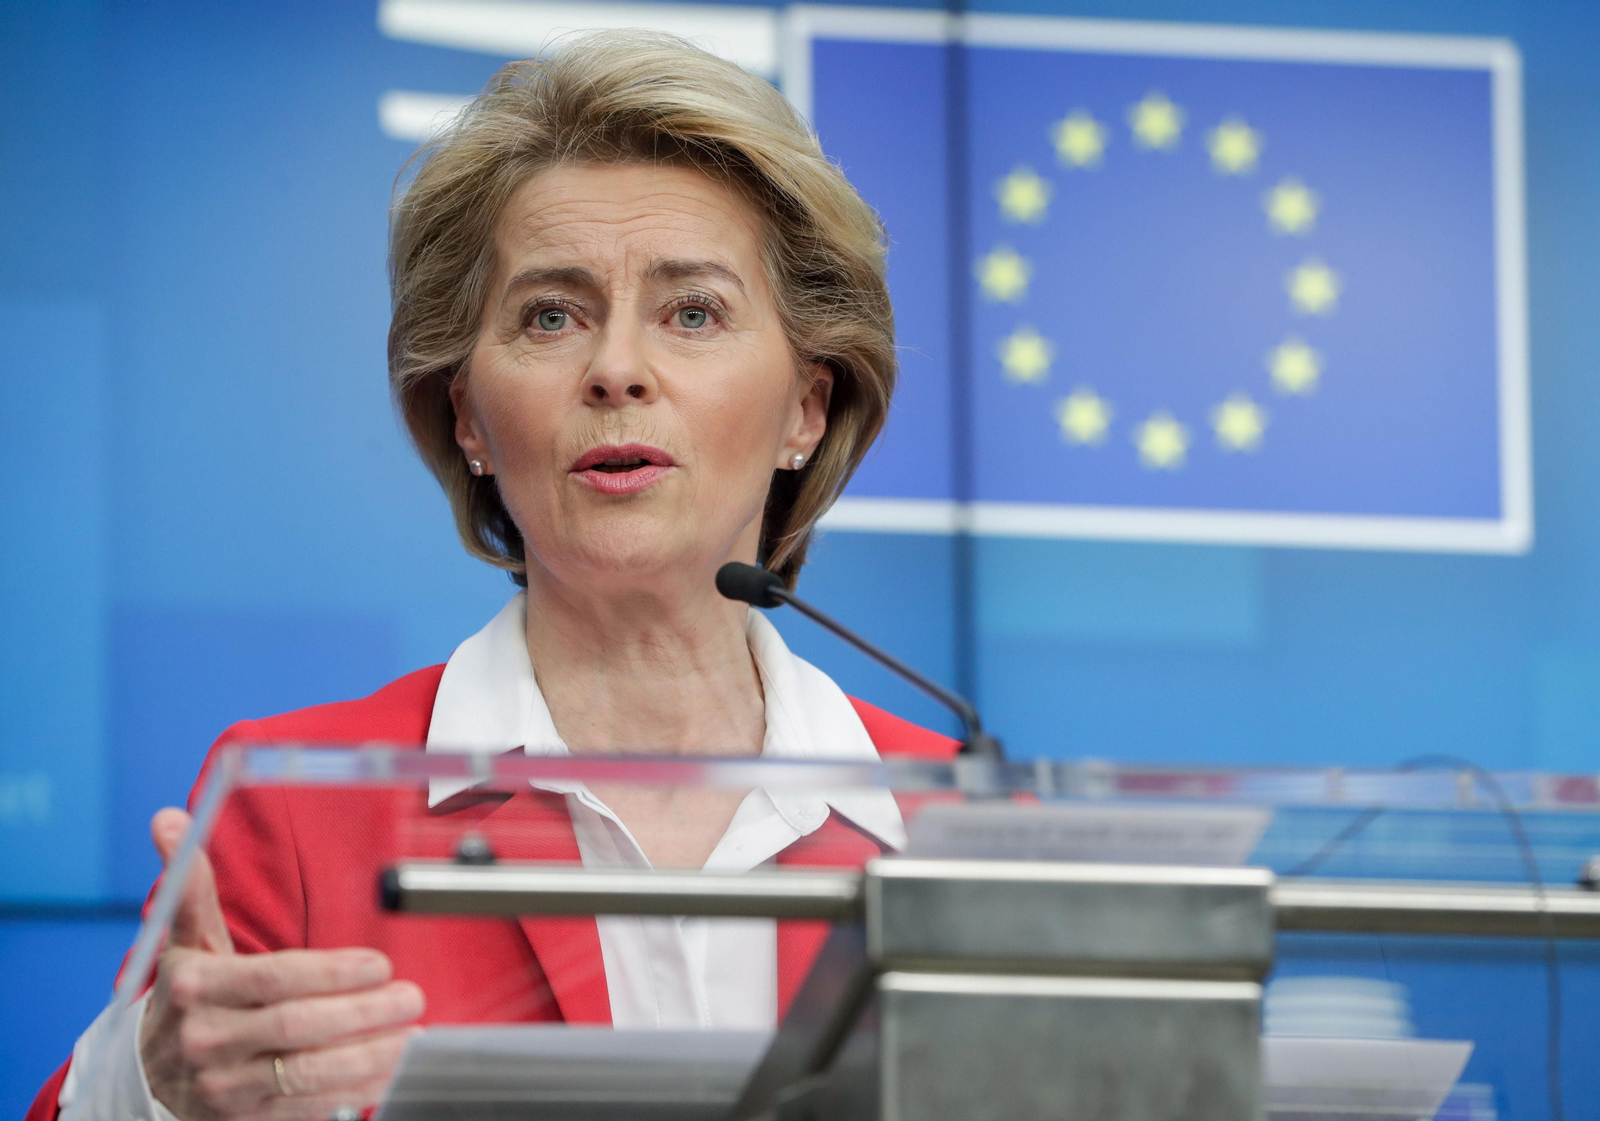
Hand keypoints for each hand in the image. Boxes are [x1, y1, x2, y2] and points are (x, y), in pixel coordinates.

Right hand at [138, 809, 425, 1120]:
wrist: (149, 1078)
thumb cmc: (188, 998)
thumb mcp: (187, 942)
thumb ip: (191, 886)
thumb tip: (170, 818)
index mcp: (195, 988)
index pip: (275, 978)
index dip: (332, 973)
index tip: (379, 964)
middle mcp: (206, 1039)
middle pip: (297, 1027)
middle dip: (363, 1013)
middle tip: (411, 996)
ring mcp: (224, 1086)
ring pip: (307, 1074)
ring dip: (369, 1055)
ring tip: (412, 1033)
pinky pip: (307, 1108)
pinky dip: (354, 1091)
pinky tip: (390, 1070)